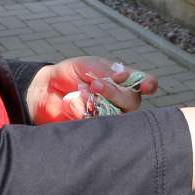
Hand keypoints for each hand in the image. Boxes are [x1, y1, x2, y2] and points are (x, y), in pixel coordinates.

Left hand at [28, 57, 158, 123]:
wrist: (45, 90)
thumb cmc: (70, 74)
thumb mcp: (89, 65)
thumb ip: (107, 71)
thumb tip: (125, 76)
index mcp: (123, 81)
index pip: (145, 83)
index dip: (149, 84)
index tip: (147, 86)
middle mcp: (120, 100)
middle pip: (132, 102)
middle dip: (116, 93)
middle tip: (96, 85)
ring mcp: (109, 116)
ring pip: (118, 116)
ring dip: (101, 104)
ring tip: (82, 94)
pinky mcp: (95, 129)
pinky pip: (98, 126)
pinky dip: (85, 114)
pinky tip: (73, 106)